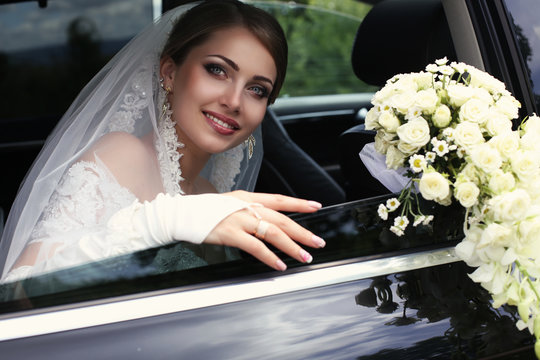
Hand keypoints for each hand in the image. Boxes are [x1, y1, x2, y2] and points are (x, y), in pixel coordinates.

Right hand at [203, 191, 325, 270]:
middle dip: (302, 231)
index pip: (279, 199)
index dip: (298, 203)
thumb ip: (249, 209)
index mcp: (248, 197)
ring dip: (292, 247)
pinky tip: (280, 265)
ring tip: (304, 256)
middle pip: (281, 219)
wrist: (182, 214)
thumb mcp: (230, 203)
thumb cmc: (205, 210)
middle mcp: (247, 207)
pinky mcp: (231, 234)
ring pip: (273, 233)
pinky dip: (270, 257)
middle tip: (317, 242)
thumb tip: (266, 218)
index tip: (316, 206)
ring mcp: (239, 220)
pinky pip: (256, 247)